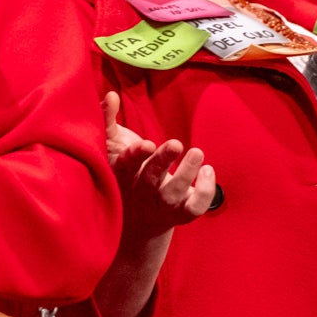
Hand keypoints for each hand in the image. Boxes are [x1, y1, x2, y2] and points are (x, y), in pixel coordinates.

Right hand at [105, 93, 214, 244]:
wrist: (136, 222)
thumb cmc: (124, 174)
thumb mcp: (113, 148)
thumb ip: (108, 120)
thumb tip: (111, 94)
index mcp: (123, 175)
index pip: (127, 167)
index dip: (136, 156)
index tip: (148, 144)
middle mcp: (141, 192)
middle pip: (150, 180)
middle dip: (162, 162)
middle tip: (176, 143)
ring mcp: (161, 205)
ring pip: (173, 195)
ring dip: (186, 173)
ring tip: (197, 152)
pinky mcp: (180, 213)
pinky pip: (194, 208)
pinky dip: (205, 192)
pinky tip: (208, 170)